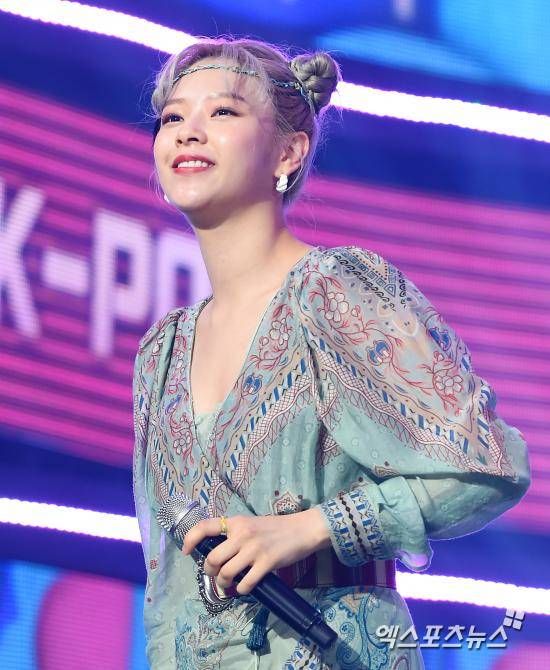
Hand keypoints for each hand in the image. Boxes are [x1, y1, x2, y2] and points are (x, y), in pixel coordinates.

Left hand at [182, 508, 329, 594]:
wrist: (302, 529)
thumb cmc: (276, 528)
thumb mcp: (252, 524)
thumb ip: (235, 534)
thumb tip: (218, 553)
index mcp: (237, 522)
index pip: (205, 526)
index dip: (190, 539)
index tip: (186, 551)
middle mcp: (242, 534)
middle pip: (213, 558)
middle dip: (210, 572)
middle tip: (215, 575)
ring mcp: (254, 549)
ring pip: (226, 573)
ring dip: (224, 584)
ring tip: (228, 585)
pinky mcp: (267, 563)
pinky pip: (245, 583)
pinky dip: (241, 590)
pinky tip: (244, 587)